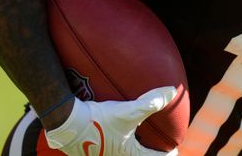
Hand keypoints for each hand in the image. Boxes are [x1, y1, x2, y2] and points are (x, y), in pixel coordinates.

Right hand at [45, 87, 177, 155]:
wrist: (67, 123)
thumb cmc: (99, 120)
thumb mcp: (128, 111)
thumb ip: (151, 102)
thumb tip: (171, 92)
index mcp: (129, 154)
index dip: (167, 155)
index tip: (173, 150)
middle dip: (149, 153)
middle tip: (157, 147)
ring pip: (124, 155)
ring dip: (134, 150)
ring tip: (139, 141)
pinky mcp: (91, 153)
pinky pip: (110, 152)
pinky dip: (119, 147)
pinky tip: (116, 136)